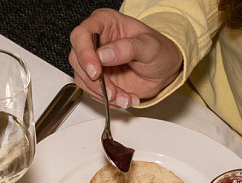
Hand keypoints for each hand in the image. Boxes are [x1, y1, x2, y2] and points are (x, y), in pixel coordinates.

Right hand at [69, 9, 183, 107]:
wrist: (164, 71)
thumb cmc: (159, 51)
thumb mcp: (150, 46)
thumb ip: (127, 48)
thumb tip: (104, 54)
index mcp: (105, 23)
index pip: (81, 34)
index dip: (84, 53)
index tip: (96, 71)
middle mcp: (95, 42)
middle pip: (77, 59)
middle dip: (94, 80)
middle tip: (112, 90)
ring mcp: (94, 62)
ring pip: (83, 79)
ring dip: (103, 93)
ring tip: (125, 96)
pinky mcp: (96, 80)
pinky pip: (92, 92)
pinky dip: (108, 100)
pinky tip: (124, 97)